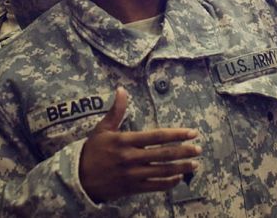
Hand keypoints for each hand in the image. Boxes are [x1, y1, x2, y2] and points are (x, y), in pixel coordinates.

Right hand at [79, 87, 200, 203]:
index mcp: (124, 141)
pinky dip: (168, 182)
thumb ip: (116, 110)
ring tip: (195, 164)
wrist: (78, 178)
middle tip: (198, 149)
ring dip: (181, 167)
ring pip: (162, 171)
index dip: (176, 134)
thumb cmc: (92, 151)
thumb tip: (122, 89)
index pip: (156, 136)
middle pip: (163, 154)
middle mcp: (130, 158)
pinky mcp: (132, 188)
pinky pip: (154, 186)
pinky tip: (179, 178)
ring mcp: (132, 174)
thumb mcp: (102, 128)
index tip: (192, 133)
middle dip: (183, 151)